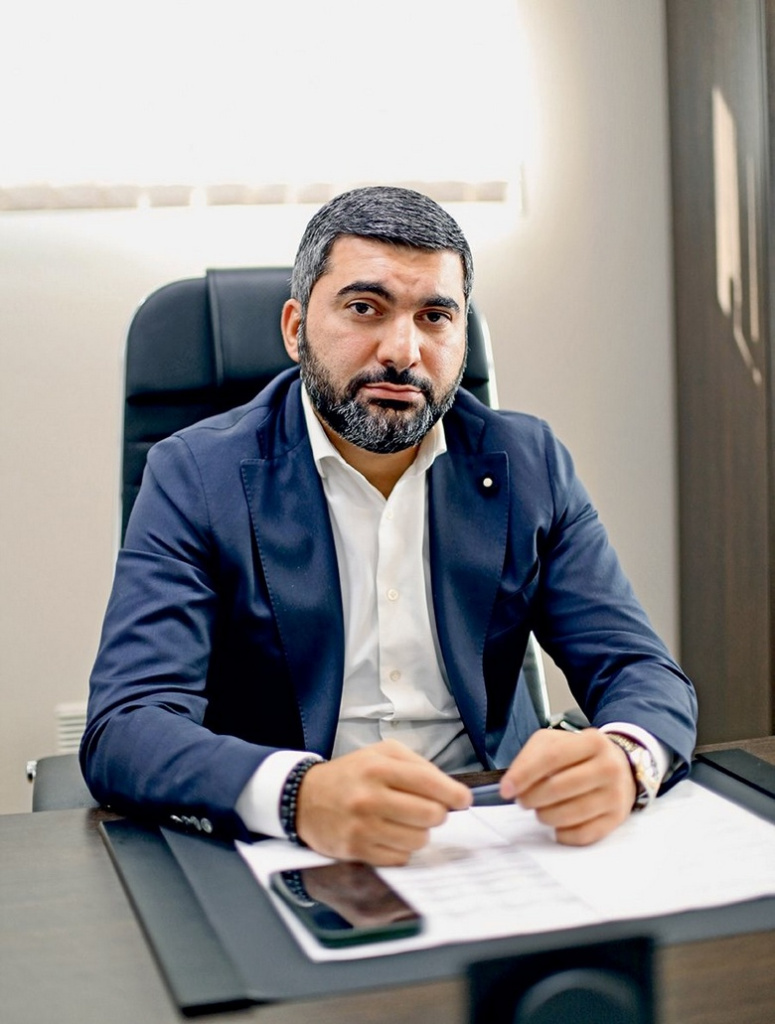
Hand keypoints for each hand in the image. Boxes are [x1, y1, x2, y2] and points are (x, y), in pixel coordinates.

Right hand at [295, 739, 472, 865]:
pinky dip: (401, 849)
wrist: (305, 798)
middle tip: (429, 810)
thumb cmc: (351, 774)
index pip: (430, 783)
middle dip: (437, 814)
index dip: (454, 794)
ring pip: (418, 840)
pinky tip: (390, 836)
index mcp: (379, 767)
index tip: (463, 800)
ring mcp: (363, 827)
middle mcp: (371, 797)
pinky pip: (399, 858)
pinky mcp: (357, 850)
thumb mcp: (381, 754)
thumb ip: (417, 765)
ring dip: (419, 833)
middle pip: (430, 815)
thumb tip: (450, 789)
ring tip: (405, 822)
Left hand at [499, 729, 635, 844]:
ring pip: (570, 814)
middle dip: (532, 798)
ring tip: (540, 810)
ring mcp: (615, 795)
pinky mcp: (617, 819)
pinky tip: (557, 825)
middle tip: (523, 800)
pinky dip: (563, 833)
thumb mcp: (554, 743)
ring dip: (545, 816)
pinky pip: (583, 834)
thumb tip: (509, 787)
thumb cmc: (578, 755)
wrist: (620, 767)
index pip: (552, 757)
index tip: (506, 790)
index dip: (524, 774)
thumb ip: (530, 758)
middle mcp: (608, 767)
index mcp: (592, 741)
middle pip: (559, 788)